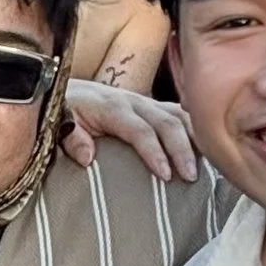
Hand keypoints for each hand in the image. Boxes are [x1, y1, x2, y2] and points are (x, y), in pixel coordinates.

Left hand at [62, 82, 198, 183]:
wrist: (65, 89)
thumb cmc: (64, 110)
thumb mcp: (58, 122)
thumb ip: (71, 138)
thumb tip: (88, 157)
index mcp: (112, 106)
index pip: (140, 129)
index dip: (155, 152)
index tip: (166, 175)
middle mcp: (134, 101)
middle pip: (167, 122)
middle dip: (182, 150)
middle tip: (191, 177)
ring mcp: (147, 102)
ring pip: (180, 116)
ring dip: (195, 139)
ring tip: (205, 165)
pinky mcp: (154, 106)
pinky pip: (181, 114)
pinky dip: (196, 129)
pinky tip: (207, 147)